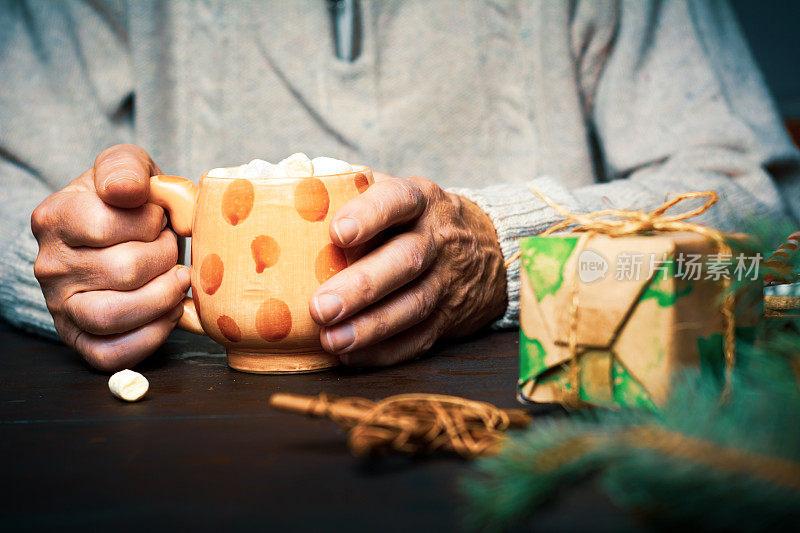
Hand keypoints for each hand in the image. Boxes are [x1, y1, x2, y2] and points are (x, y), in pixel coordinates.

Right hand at [31, 144, 189, 370]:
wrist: (115, 238)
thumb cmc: (128, 203)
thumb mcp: (127, 168)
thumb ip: (126, 168)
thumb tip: (127, 191)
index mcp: (55, 218)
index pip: (110, 224)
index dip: (150, 222)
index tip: (157, 218)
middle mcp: (50, 265)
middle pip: (123, 270)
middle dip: (165, 257)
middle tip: (170, 248)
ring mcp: (61, 306)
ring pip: (114, 316)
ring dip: (162, 297)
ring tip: (177, 280)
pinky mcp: (79, 339)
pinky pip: (112, 353)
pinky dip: (151, 336)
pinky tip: (169, 311)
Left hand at [309, 173, 506, 365]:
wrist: (485, 248)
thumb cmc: (411, 219)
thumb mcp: (392, 192)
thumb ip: (347, 191)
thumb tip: (281, 194)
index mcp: (420, 200)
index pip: (398, 200)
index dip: (370, 215)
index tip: (338, 233)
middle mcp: (438, 238)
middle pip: (406, 261)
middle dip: (362, 286)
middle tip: (321, 307)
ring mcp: (447, 280)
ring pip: (414, 305)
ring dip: (371, 327)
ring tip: (332, 340)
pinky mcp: (448, 317)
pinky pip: (419, 338)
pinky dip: (385, 352)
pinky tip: (351, 357)